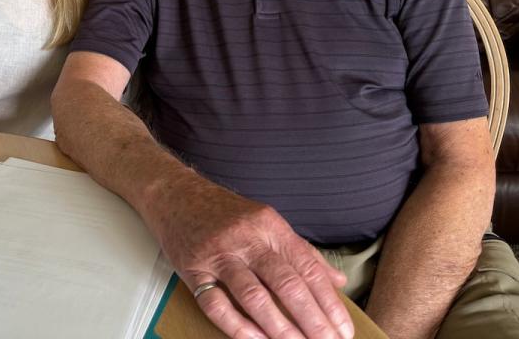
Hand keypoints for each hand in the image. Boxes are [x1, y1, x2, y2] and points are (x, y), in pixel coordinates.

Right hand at [154, 177, 352, 338]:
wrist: (175, 194)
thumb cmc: (224, 211)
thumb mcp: (266, 221)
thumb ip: (301, 251)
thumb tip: (337, 280)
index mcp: (269, 225)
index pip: (307, 267)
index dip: (328, 302)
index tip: (343, 329)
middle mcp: (246, 238)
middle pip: (285, 283)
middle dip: (311, 319)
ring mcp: (218, 254)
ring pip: (253, 295)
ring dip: (279, 327)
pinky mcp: (193, 269)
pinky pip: (215, 303)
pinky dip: (237, 326)